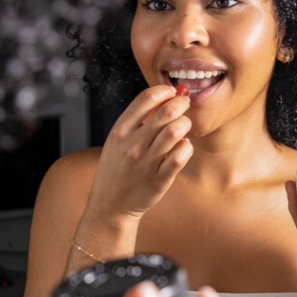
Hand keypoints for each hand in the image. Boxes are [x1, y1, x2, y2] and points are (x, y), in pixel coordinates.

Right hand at [85, 85, 192, 222]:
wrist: (110, 206)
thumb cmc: (116, 170)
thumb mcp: (116, 142)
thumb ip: (134, 122)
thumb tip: (160, 99)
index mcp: (120, 131)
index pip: (146, 99)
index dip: (164, 91)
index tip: (172, 93)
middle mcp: (132, 145)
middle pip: (165, 112)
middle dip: (181, 104)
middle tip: (185, 105)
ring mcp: (146, 163)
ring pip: (175, 132)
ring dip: (185, 125)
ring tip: (184, 127)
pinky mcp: (158, 180)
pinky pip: (179, 158)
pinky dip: (186, 148)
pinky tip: (184, 148)